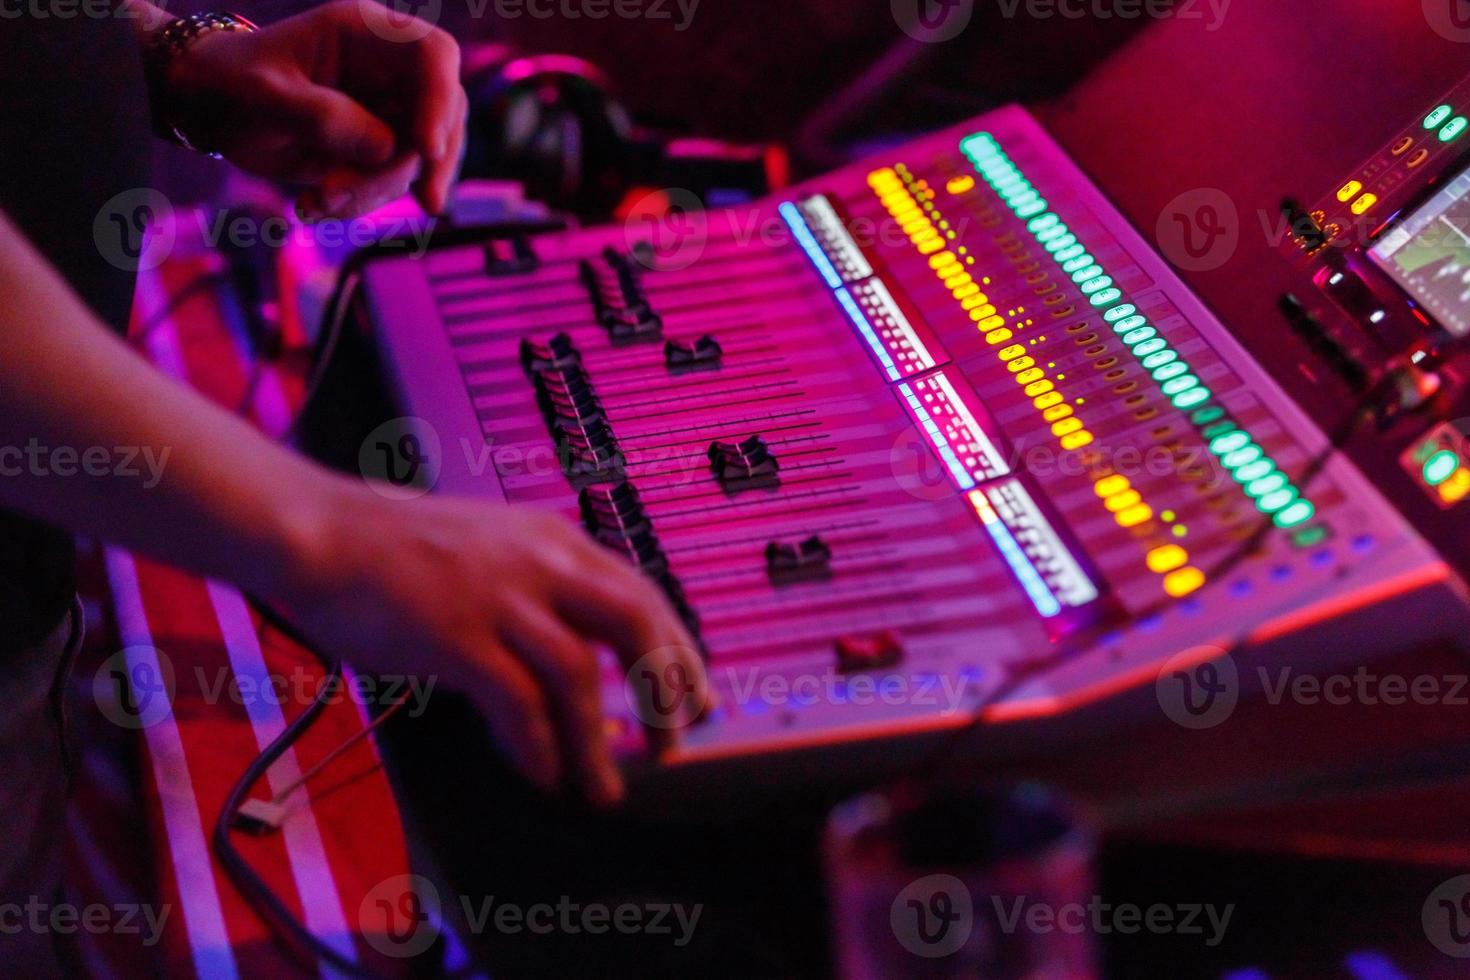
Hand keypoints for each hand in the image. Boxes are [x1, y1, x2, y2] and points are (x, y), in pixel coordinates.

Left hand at [155, 0, 465, 217]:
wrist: (209, 109)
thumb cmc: (231, 85)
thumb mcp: (264, 97)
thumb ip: (323, 117)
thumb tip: (386, 147)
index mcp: (365, 34)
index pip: (433, 55)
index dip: (441, 100)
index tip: (425, 150)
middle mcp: (388, 69)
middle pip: (445, 113)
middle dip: (426, 164)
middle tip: (416, 205)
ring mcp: (388, 109)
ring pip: (422, 157)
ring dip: (378, 190)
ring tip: (318, 200)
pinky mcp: (379, 148)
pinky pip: (395, 183)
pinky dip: (361, 202)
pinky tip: (315, 205)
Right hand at [278, 480, 711, 804]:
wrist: (318, 532)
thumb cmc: (396, 550)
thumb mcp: (492, 548)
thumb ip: (541, 587)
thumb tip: (585, 653)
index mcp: (554, 540)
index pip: (643, 595)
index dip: (678, 654)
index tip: (695, 701)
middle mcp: (539, 561)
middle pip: (636, 623)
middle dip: (663, 691)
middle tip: (669, 746)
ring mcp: (497, 596)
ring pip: (578, 674)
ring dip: (596, 742)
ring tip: (600, 788)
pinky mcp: (454, 635)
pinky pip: (516, 702)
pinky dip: (535, 746)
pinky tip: (538, 773)